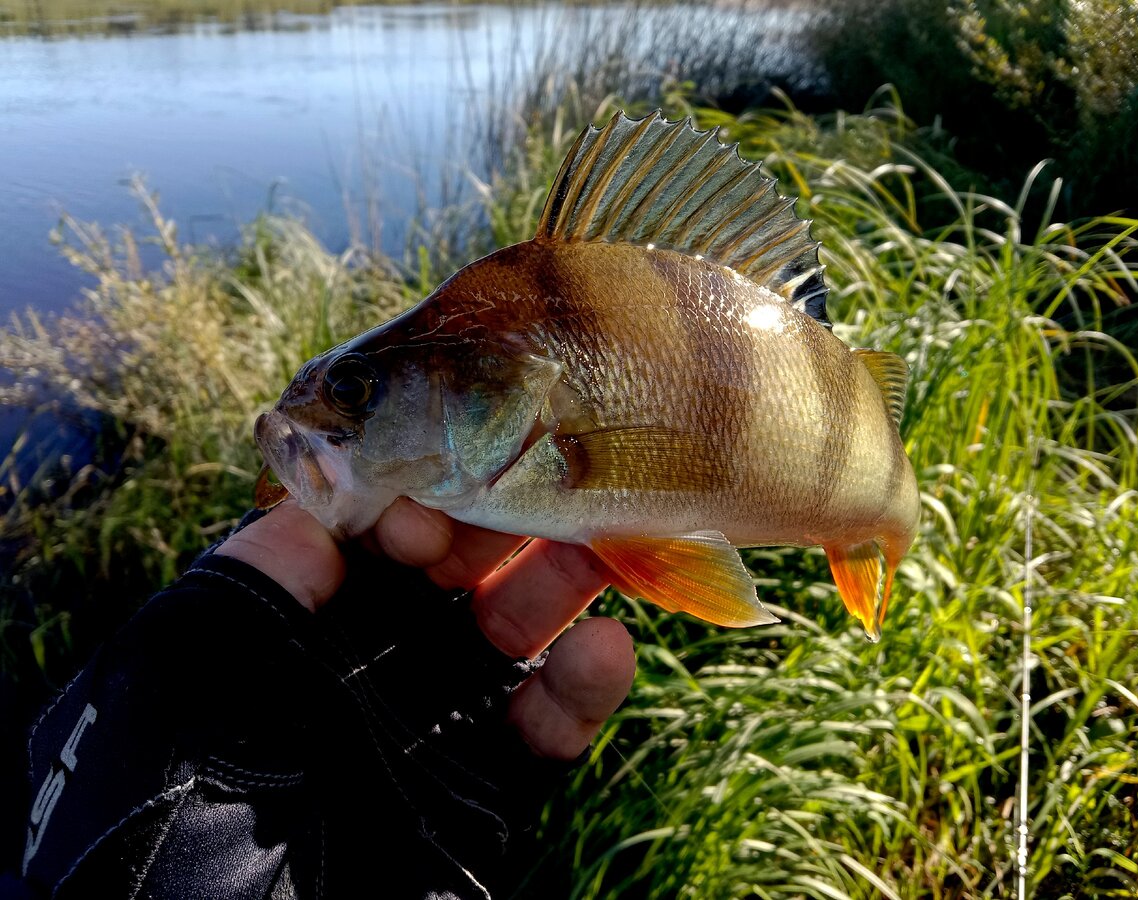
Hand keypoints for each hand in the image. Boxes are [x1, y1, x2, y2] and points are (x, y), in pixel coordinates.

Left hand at [215, 499, 635, 759]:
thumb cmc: (171, 812)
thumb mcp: (178, 673)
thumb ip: (251, 578)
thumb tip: (323, 505)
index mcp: (277, 638)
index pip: (357, 543)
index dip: (401, 509)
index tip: (428, 511)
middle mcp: (354, 675)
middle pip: (443, 580)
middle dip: (493, 531)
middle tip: (539, 497)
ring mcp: (421, 731)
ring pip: (502, 641)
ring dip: (552, 589)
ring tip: (598, 549)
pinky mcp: (477, 793)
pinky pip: (536, 732)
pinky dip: (577, 689)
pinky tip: (606, 648)